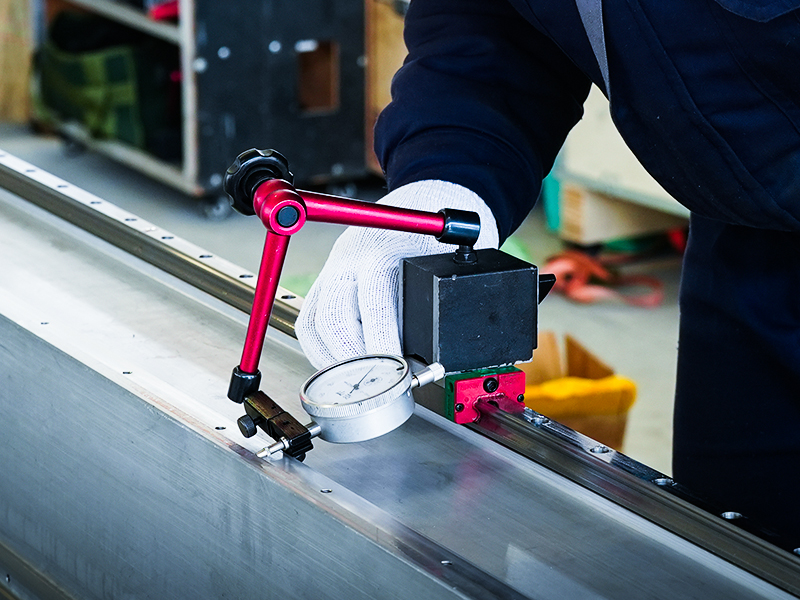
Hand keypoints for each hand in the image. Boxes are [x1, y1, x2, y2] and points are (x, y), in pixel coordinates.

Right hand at [296, 180, 498, 368]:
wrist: (426, 200)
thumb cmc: (438, 235)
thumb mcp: (444, 265)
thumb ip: (431, 306)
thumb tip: (425, 357)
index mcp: (380, 250)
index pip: (373, 303)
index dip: (382, 344)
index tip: (397, 372)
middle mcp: (348, 259)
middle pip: (333, 317)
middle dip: (354, 359)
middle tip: (377, 382)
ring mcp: (332, 269)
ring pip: (314, 323)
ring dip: (333, 359)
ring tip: (358, 380)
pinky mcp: (325, 280)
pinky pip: (310, 320)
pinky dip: (320, 348)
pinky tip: (339, 364)